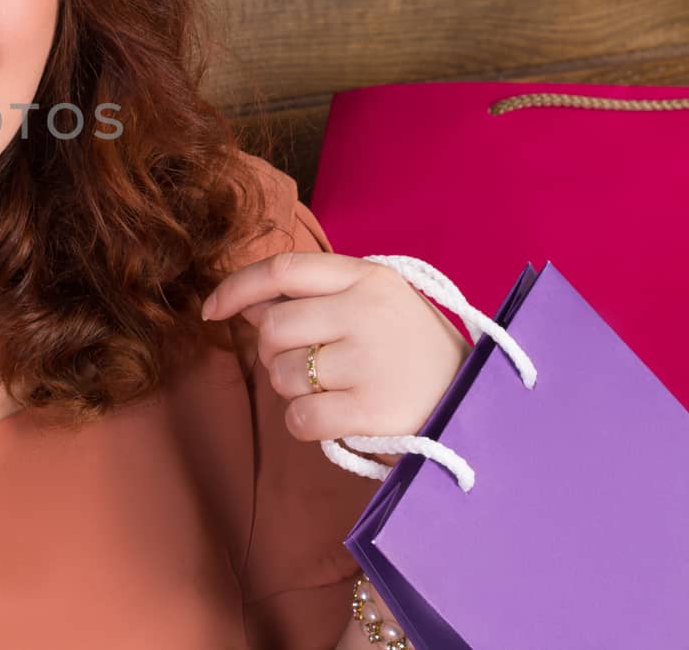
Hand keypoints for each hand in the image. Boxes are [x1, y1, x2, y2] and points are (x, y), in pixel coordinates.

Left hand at [201, 253, 471, 461]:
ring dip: (293, 391)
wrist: (482, 408)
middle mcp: (369, 310)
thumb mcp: (377, 307)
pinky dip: (306, 425)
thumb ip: (316, 298)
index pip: (282, 269)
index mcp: (369, 277)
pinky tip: (337, 419)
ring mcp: (372, 360)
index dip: (236, 287)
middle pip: (272, 328)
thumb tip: (245, 302)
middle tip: (308, 366)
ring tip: (336, 390)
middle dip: (273, 354)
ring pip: (281, 375)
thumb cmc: (415, 354)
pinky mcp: (373, 410)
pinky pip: (300, 418)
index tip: (211, 309)